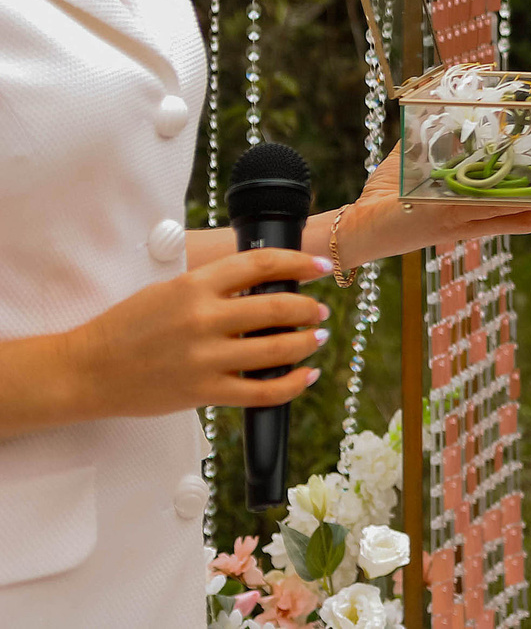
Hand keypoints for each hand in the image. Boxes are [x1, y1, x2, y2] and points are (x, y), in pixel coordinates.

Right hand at [60, 248, 332, 420]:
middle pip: (278, 308)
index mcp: (194, 286)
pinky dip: (292, 384)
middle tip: (320, 310)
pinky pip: (261, 391)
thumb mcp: (168, 291)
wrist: (85, 371)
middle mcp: (203, 319)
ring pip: (277, 350)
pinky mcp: (202, 393)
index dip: (299, 263)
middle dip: (309, 309)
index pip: (260, 264)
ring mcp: (204, 358)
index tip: (320, 267)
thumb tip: (262, 284)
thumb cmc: (124, 328)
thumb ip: (212, 287)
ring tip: (316, 338)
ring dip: (306, 343)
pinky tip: (306, 375)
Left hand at [338, 154, 530, 267]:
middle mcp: (479, 220)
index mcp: (477, 210)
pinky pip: (494, 211)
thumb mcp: (420, 163)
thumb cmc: (384, 196)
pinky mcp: (450, 217)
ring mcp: (467, 221)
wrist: (355, 226)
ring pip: (527, 216)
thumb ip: (439, 139)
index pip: (529, 206)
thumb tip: (454, 103)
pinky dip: (521, 202)